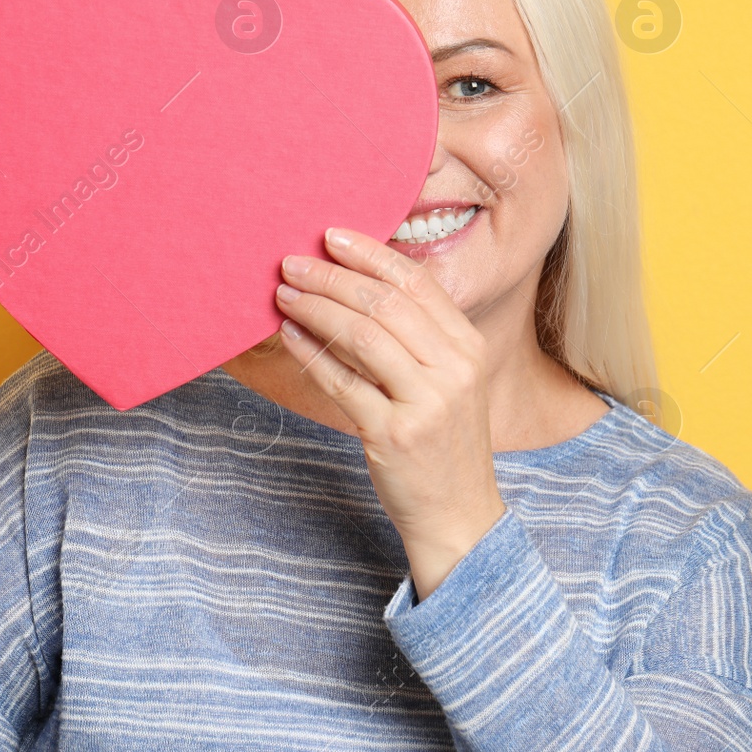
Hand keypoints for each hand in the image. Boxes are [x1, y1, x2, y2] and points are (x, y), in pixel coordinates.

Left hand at [275, 227, 505, 598]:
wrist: (459, 516)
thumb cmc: (443, 443)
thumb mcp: (449, 383)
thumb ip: (418, 338)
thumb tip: (358, 287)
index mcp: (468, 347)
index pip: (416, 283)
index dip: (371, 253)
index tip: (331, 235)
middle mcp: (453, 369)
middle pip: (384, 304)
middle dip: (333, 276)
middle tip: (292, 262)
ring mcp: (425, 403)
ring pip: (361, 336)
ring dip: (316, 307)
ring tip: (283, 293)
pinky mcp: (393, 435)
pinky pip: (342, 382)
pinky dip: (311, 352)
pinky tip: (289, 334)